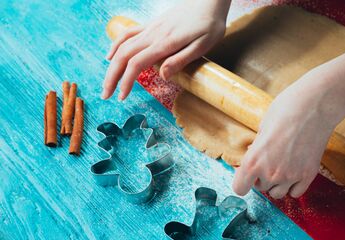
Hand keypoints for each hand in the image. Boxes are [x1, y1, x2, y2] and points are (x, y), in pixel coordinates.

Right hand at [102, 0, 230, 99]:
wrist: (208, 0)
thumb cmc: (209, 24)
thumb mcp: (202, 45)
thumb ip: (181, 60)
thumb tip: (163, 76)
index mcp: (165, 43)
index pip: (136, 64)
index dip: (126, 82)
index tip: (122, 97)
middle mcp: (153, 35)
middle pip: (123, 56)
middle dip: (112, 77)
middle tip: (105, 95)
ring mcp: (150, 28)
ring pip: (123, 45)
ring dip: (111, 65)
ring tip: (107, 81)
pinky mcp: (152, 25)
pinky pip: (128, 34)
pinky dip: (116, 45)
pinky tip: (111, 56)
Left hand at [232, 69, 344, 198]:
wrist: (315, 105)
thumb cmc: (286, 110)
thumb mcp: (262, 128)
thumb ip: (257, 149)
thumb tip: (254, 157)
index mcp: (253, 161)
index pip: (239, 188)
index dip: (243, 181)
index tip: (248, 174)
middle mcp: (270, 173)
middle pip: (260, 188)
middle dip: (262, 177)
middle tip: (270, 159)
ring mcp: (291, 177)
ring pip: (278, 194)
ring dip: (277, 184)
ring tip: (282, 165)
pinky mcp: (308, 175)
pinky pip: (296, 193)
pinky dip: (293, 186)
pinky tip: (295, 171)